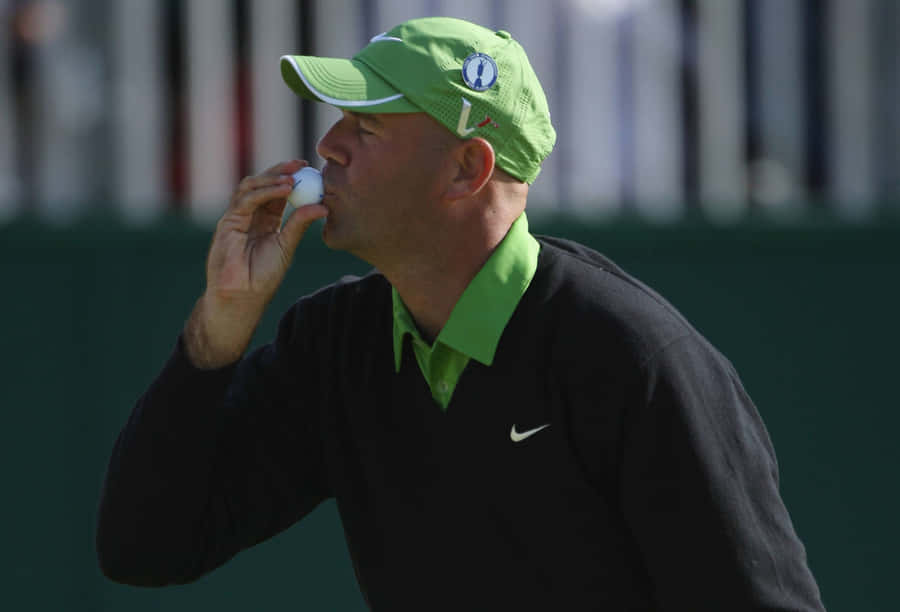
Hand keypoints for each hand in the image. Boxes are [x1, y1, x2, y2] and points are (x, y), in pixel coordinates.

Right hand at [185, 160, 327, 367]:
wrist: (242, 296)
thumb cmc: (263, 276)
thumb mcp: (287, 246)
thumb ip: (300, 224)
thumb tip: (323, 207)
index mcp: (266, 220)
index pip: (278, 192)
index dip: (291, 178)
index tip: (309, 169)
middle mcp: (251, 215)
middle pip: (263, 183)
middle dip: (281, 170)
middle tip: (301, 164)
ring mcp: (238, 217)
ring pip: (251, 186)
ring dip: (272, 179)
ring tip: (293, 179)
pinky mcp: (228, 222)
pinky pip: (245, 200)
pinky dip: (264, 191)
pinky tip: (283, 190)